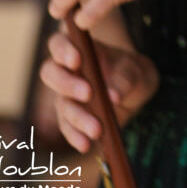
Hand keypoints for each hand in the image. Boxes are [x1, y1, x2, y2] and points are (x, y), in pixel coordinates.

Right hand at [38, 30, 158, 152]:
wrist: (135, 92)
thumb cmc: (131, 72)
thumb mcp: (135, 71)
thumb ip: (124, 79)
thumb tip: (113, 96)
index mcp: (81, 49)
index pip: (60, 43)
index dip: (63, 50)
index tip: (77, 60)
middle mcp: (67, 71)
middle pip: (51, 73)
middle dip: (66, 84)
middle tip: (88, 93)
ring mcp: (66, 95)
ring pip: (61, 104)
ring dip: (77, 117)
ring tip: (97, 129)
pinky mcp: (70, 117)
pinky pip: (67, 127)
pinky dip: (76, 136)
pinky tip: (86, 144)